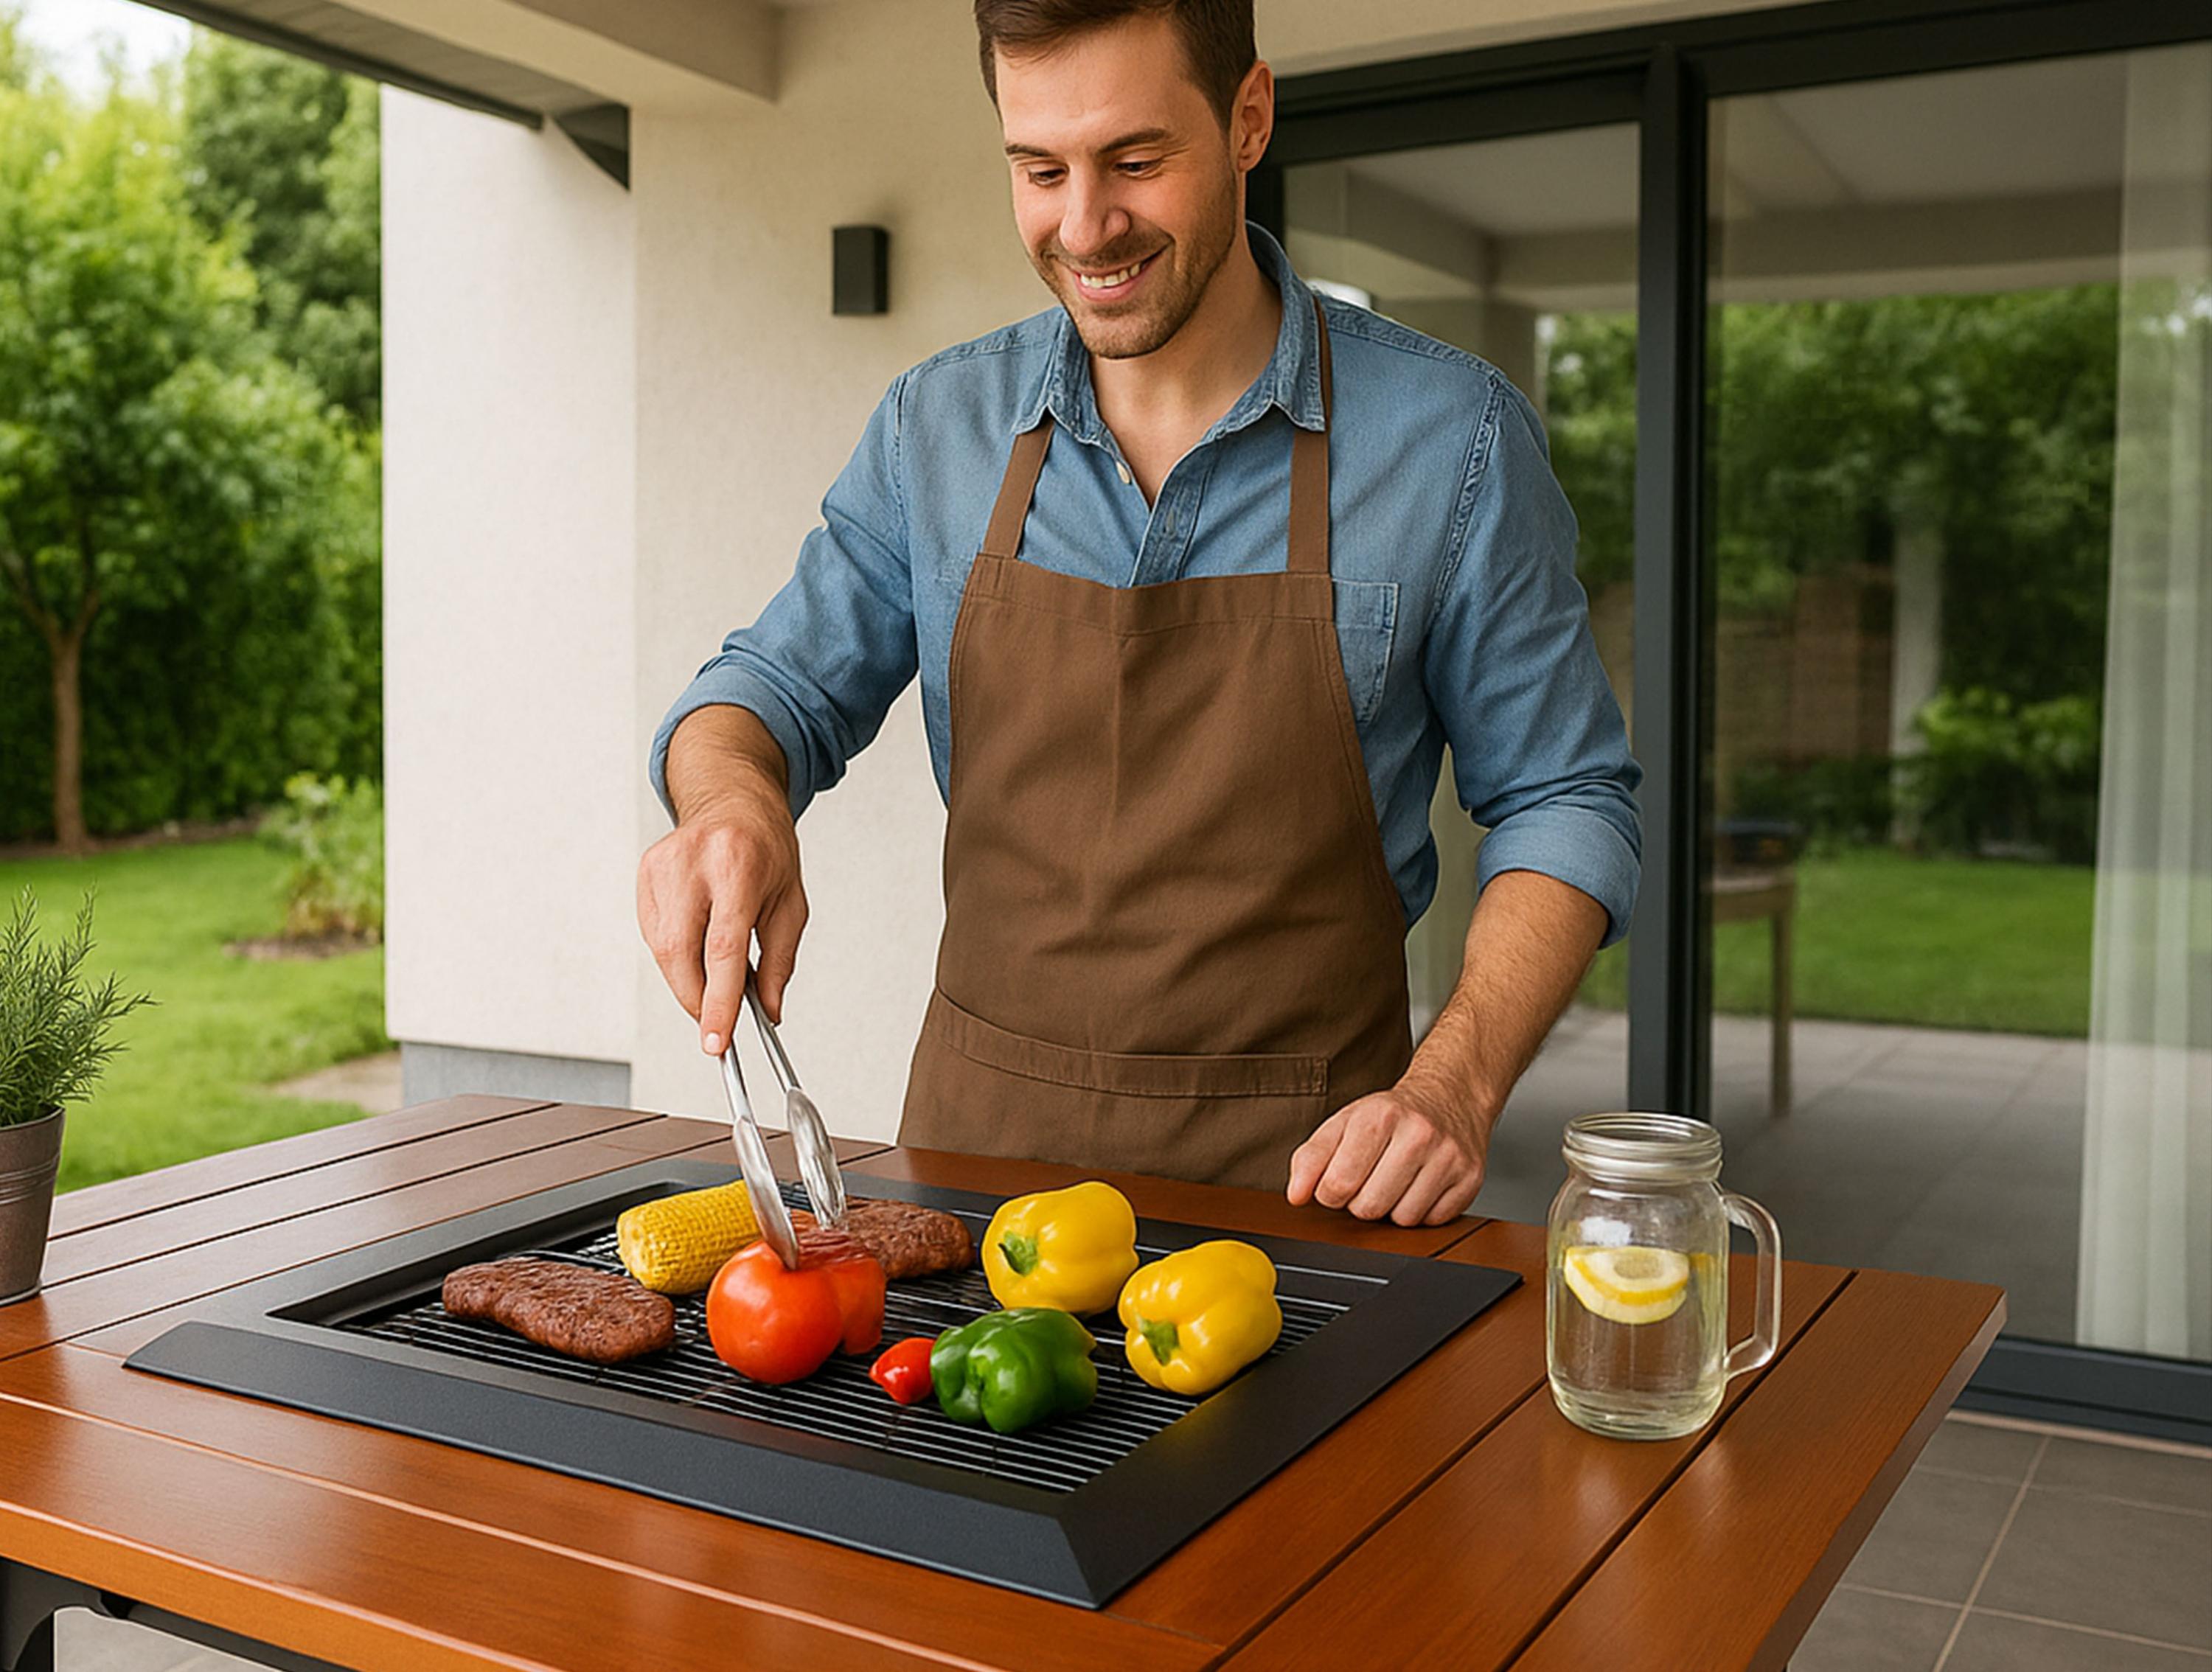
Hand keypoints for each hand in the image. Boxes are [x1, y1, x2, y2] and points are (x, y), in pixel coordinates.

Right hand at [637, 763, 806, 1052]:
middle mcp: (694, 862)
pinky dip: (674, 954)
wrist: (733, 799)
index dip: (718, 1001)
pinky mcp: (645, 872)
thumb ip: (780, 961)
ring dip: (686, 979)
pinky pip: (653, 933)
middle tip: (715, 1024)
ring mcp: (663, 865)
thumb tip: (769, 1011)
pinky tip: (695, 946)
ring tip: (713, 978)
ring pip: (662, 948)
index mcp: (738, 866)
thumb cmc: (766, 848)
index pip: (723, 949)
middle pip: (681, 953)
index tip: (717, 1041)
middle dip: (696, 1000)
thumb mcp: (791, 903)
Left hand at [1286, 1074, 1492, 1226]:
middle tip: (1370, 1179)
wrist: (1451, 1095)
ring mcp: (1449, 1157)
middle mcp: (1418, 1134)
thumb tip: (1296, 1196)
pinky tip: (1420, 1185)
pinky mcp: (1470, 1179)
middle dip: (1361, 1201)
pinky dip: (1421, 1211)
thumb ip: (1311, 1158)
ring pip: (1402, 1219)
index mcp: (1379, 1117)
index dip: (1330, 1193)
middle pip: (1369, 1207)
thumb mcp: (1344, 1123)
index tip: (1338, 1180)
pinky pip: (1432, 1222)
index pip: (1338, 1184)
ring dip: (1392, 1208)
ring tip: (1396, 1181)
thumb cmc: (1392, 1115)